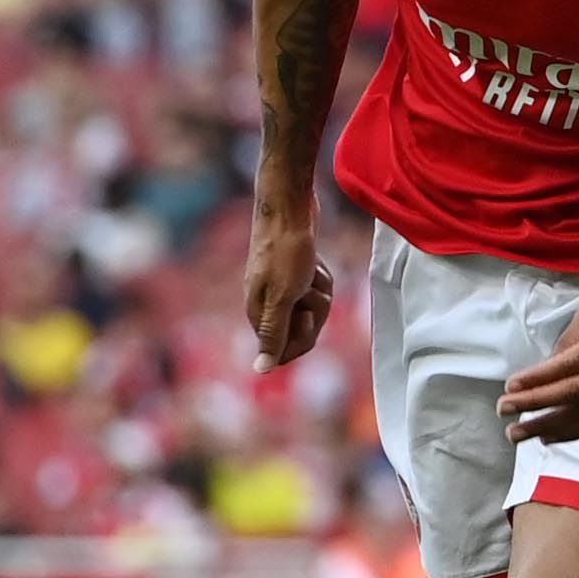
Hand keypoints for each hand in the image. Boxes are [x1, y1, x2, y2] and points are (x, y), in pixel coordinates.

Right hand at [244, 208, 334, 374]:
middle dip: (314, 311)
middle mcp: (266, 305)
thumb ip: (272, 335)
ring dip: (319, 289)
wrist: (289, 207)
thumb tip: (260, 370)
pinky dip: (320, 276)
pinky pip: (315, 289)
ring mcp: (280, 288)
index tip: (306, 314)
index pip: (283, 352)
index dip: (302, 338)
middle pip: (301, 331)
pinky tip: (313, 261)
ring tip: (310, 268)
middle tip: (309, 286)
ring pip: (313, 308)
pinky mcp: (293, 273)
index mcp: (258, 314)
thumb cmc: (285, 251)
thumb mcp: (282, 297)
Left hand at [500, 287, 578, 445]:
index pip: (569, 365)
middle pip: (576, 395)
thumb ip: (570, 341)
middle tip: (505, 413)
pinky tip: (551, 436)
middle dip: (537, 406)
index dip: (538, 379)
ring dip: (551, 427)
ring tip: (520, 432)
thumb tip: (543, 371)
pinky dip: (575, 433)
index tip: (510, 387)